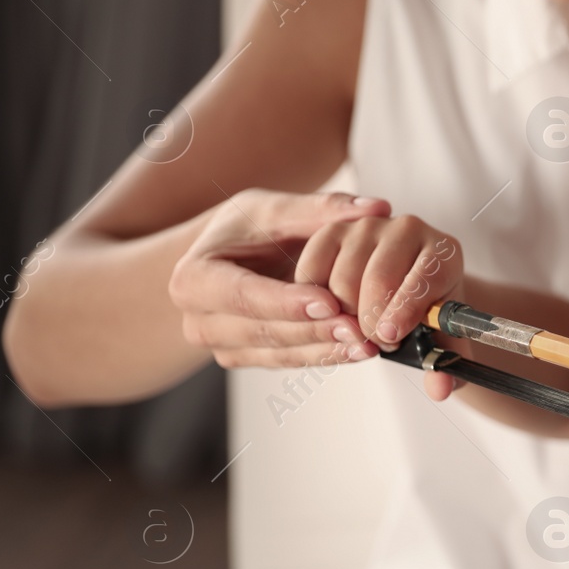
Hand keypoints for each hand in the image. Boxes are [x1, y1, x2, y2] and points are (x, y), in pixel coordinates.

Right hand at [170, 189, 391, 369]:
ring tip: (367, 344)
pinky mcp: (246, 358)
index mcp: (192, 278)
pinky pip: (288, 362)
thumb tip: (376, 207)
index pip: (242, 295)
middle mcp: (199, 320)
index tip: (330, 302)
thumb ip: (323, 208)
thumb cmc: (246, 229)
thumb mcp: (275, 209)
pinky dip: (324, 355)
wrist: (226, 257)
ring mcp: (222, 345)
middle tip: (360, 328)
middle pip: (263, 331)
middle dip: (314, 331)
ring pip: (278, 354)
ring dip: (325, 350)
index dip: (286, 302)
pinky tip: (357, 350)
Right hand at [293, 210, 464, 399]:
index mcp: (443, 252)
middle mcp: (407, 229)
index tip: (389, 336)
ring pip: (342, 280)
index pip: (425, 277)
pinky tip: (333, 314)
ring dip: (343, 317)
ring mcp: (367, 227)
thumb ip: (444, 364)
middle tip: (376, 342)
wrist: (402, 285)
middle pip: (378, 279)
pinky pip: (312, 272)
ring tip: (359, 329)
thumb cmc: (422, 312)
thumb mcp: (439, 338)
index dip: (405, 310)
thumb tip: (441, 389)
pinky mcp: (331, 232)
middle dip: (371, 322)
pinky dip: (316, 302)